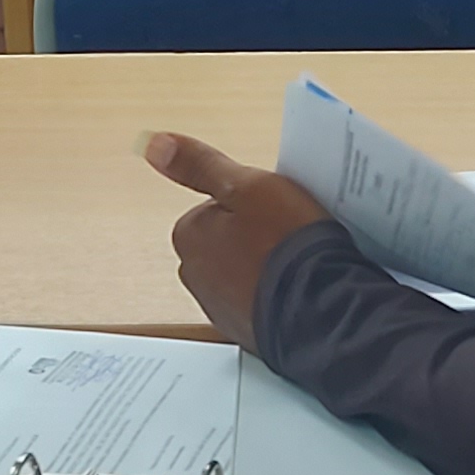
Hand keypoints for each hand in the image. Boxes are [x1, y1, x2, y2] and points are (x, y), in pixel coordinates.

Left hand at [144, 131, 332, 348]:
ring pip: (244, 273)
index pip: (217, 207)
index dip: (251, 203)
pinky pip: (259, 302)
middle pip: (228, 241)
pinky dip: (276, 295)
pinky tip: (300, 288)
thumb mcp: (246, 186)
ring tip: (298, 263)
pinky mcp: (245, 330)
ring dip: (265, 268)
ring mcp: (219, 306)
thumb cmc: (285, 245)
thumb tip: (156, 145)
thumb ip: (199, 165)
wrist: (319, 309)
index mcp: (189, 236)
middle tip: (286, 235)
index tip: (273, 208)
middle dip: (255, 237)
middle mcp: (194, 275)